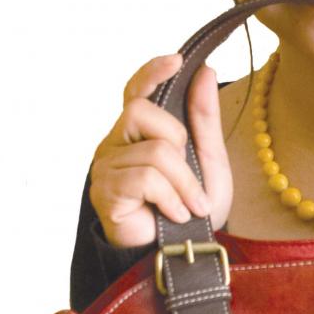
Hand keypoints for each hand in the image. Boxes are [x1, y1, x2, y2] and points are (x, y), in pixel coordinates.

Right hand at [89, 54, 233, 247]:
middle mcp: (116, 143)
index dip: (151, 73)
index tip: (177, 59)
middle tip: (188, 178)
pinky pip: (147, 177)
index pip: (137, 91)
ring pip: (154, 150)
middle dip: (178, 142)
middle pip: (142, 112)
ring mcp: (106, 166)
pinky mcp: (105, 191)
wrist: (181, 254)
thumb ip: (203, 117)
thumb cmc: (189, 209)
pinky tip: (175, 214)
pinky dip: (172, 198)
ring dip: (184, 183)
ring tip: (188, 206)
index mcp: (139, 132)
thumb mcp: (208, 159)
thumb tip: (204, 71)